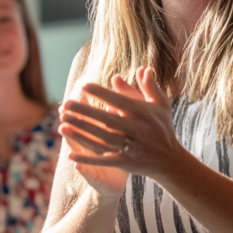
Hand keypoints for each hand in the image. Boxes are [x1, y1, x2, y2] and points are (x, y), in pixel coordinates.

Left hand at [59, 67, 181, 184]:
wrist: (170, 160)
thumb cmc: (163, 127)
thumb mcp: (161, 105)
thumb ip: (150, 86)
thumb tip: (143, 68)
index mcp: (144, 114)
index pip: (120, 101)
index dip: (102, 94)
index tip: (84, 86)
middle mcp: (137, 130)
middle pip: (107, 120)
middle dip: (85, 112)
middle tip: (66, 103)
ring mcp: (131, 148)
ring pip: (102, 139)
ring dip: (82, 132)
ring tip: (63, 122)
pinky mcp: (125, 164)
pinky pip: (104, 160)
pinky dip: (88, 158)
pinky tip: (70, 154)